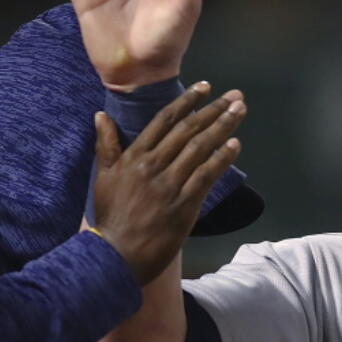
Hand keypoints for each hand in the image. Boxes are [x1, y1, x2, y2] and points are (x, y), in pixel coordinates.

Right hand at [93, 83, 243, 283]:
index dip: (187, 101)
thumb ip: (106, 145)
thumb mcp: (104, 176)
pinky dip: (221, 159)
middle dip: (213, 110)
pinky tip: (235, 145)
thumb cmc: (111, 216)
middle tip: (235, 96)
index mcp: (134, 155)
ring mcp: (170, 183)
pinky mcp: (184, 203)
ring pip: (200, 148)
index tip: (205, 87)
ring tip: (240, 111)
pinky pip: (206, 175)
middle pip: (188, 130)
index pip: (165, 120)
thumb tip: (101, 115)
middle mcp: (154, 164)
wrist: (116, 254)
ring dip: (223, 127)